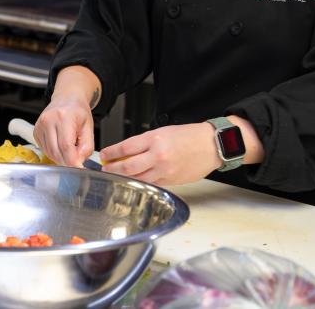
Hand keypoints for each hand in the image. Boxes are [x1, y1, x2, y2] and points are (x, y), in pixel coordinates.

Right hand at [34, 95, 94, 167]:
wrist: (66, 99)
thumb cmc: (78, 112)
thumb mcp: (88, 127)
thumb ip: (86, 146)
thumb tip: (79, 162)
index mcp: (64, 117)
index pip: (66, 146)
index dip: (72, 161)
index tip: (79, 168)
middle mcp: (49, 120)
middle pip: (56, 151)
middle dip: (67, 161)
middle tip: (76, 159)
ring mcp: (40, 125)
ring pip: (49, 153)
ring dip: (60, 157)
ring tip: (69, 148)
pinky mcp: (36, 131)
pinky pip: (44, 150)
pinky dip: (54, 153)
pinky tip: (60, 145)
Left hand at [99, 123, 221, 185]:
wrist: (210, 145)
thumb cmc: (188, 136)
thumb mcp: (163, 131)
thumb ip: (145, 142)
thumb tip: (126, 152)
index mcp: (155, 139)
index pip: (126, 147)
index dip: (111, 152)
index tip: (103, 154)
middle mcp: (158, 155)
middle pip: (128, 166)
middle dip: (113, 168)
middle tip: (105, 168)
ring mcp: (165, 170)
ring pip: (138, 178)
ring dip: (124, 178)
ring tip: (115, 176)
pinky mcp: (171, 181)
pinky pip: (151, 183)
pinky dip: (140, 182)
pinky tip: (133, 181)